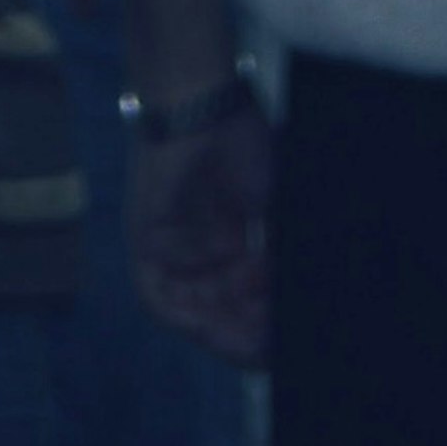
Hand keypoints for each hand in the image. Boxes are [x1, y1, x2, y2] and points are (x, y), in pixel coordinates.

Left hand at [128, 94, 271, 364]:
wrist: (203, 97)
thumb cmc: (242, 137)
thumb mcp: (273, 205)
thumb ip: (279, 254)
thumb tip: (302, 302)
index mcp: (230, 242)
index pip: (247, 300)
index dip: (268, 322)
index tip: (292, 338)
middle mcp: (198, 251)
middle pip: (222, 311)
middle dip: (248, 332)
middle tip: (274, 347)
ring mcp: (170, 248)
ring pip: (194, 310)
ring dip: (222, 330)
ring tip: (252, 340)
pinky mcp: (144, 241)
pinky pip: (158, 296)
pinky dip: (185, 317)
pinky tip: (212, 327)